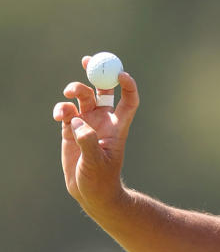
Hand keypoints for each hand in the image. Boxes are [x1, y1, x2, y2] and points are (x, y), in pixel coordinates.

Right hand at [52, 55, 139, 214]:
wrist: (89, 192)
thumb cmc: (100, 180)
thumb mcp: (96, 163)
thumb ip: (87, 142)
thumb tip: (77, 123)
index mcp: (118, 127)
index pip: (128, 101)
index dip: (128, 85)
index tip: (121, 73)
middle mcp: (103, 121)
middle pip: (103, 91)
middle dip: (97, 73)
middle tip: (87, 60)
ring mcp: (87, 124)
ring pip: (83, 97)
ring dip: (75, 90)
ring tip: (68, 95)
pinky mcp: (71, 129)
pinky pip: (66, 111)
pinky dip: (61, 108)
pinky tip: (59, 116)